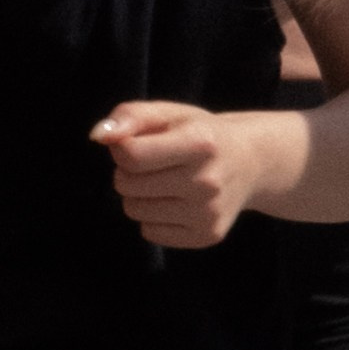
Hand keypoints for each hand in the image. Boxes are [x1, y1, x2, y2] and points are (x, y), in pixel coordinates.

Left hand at [93, 99, 264, 246]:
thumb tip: (97, 135)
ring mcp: (208, 213)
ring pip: (134, 210)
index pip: (130, 156)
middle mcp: (207, 181)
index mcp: (200, 143)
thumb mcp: (170, 114)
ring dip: (138, 195)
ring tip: (165, 182)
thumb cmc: (201, 133)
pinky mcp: (206, 235)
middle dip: (129, 172)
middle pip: (127, 185)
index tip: (137, 143)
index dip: (122, 148)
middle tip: (155, 164)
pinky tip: (176, 201)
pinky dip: (153, 217)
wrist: (251, 162)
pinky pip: (149, 232)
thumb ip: (129, 116)